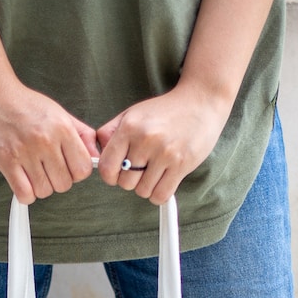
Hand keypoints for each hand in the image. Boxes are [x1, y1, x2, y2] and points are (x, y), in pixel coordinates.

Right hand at [0, 78, 99, 204]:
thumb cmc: (24, 104)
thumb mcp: (59, 113)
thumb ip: (81, 134)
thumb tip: (95, 155)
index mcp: (62, 128)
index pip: (83, 169)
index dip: (76, 173)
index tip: (67, 167)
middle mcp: (45, 140)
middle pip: (64, 184)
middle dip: (57, 180)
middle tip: (47, 168)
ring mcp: (25, 152)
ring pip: (44, 191)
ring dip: (40, 186)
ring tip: (33, 171)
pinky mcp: (6, 161)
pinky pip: (24, 194)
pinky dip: (25, 193)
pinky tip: (23, 180)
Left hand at [94, 83, 232, 203]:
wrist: (200, 102)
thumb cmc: (164, 111)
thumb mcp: (132, 114)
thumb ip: (110, 133)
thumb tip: (98, 154)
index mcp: (129, 127)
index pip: (106, 167)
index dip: (110, 175)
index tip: (118, 172)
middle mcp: (145, 140)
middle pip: (125, 183)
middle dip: (131, 180)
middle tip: (142, 169)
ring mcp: (165, 153)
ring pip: (143, 191)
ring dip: (147, 186)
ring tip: (155, 171)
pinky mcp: (182, 164)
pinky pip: (161, 195)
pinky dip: (159, 194)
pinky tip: (164, 180)